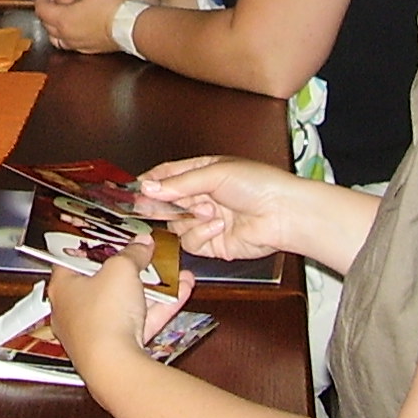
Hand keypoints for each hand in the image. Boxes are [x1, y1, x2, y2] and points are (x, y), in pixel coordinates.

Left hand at [35, 0, 136, 53]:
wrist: (131, 27)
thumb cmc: (112, 8)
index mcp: (63, 19)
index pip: (41, 8)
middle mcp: (67, 35)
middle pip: (46, 23)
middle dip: (46, 8)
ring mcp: (78, 44)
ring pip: (56, 37)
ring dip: (53, 24)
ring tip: (59, 14)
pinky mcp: (90, 48)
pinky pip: (69, 44)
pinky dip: (65, 35)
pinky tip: (73, 28)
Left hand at [47, 237, 193, 370]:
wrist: (116, 367)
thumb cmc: (103, 317)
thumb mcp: (121, 269)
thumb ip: (133, 253)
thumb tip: (141, 244)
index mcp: (63, 287)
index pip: (73, 259)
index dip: (95, 245)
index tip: (114, 238)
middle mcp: (75, 311)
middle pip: (105, 282)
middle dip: (133, 269)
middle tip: (148, 255)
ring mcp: (98, 332)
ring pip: (127, 304)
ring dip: (154, 287)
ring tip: (173, 270)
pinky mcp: (118, 349)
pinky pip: (141, 322)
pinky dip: (160, 307)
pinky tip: (181, 291)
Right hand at [138, 155, 300, 259]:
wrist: (284, 213)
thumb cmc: (257, 183)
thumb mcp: (214, 173)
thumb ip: (179, 183)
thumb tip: (148, 188)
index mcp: (202, 173)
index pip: (167, 175)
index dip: (150, 182)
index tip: (133, 189)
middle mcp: (201, 197)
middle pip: (167, 202)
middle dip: (163, 204)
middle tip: (154, 206)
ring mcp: (206, 221)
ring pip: (176, 224)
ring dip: (188, 218)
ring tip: (207, 211)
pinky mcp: (213, 244)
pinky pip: (192, 242)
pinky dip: (201, 234)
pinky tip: (218, 226)